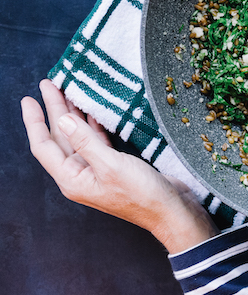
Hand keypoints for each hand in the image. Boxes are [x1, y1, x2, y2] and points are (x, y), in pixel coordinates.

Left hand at [21, 79, 217, 253]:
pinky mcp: (115, 166)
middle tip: (49, 84)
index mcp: (73, 179)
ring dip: (72, 114)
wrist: (171, 211)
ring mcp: (97, 170)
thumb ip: (85, 142)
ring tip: (68, 91)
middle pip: (60, 138)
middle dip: (53, 111)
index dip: (34, 121)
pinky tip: (92, 111)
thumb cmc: (142, 195)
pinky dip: (93, 124)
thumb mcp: (111, 166)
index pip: (44, 146)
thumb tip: (62, 120)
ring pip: (78, 137)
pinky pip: (96, 141)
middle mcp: (81, 175)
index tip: (29, 98)